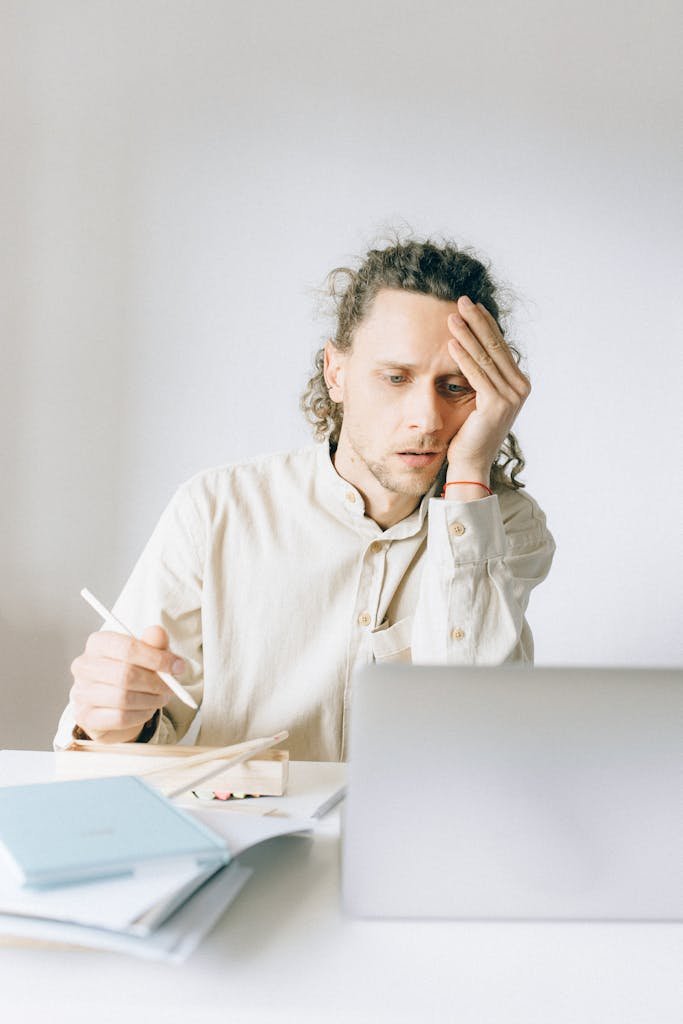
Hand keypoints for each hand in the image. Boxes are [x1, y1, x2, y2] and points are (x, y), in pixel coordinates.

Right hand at [69, 626, 184, 742]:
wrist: (113, 703)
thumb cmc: (131, 672)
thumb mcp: (146, 654)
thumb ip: (153, 643)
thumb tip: (158, 632)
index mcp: (98, 643)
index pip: (127, 648)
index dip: (156, 658)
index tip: (177, 666)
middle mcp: (84, 666)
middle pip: (125, 675)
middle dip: (155, 682)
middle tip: (171, 687)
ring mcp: (81, 692)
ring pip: (123, 698)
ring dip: (150, 700)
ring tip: (161, 698)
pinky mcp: (86, 716)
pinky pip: (120, 718)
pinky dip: (141, 715)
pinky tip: (147, 709)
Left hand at [445, 296, 530, 481]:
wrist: (470, 463)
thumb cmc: (469, 433)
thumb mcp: (479, 398)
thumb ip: (482, 376)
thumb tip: (472, 349)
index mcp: (518, 384)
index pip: (500, 347)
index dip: (486, 324)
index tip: (472, 305)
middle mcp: (520, 388)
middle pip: (495, 346)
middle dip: (478, 321)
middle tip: (462, 299)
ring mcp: (511, 397)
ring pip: (486, 357)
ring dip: (468, 334)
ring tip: (452, 315)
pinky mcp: (496, 405)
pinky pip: (477, 375)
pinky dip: (464, 357)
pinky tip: (452, 342)